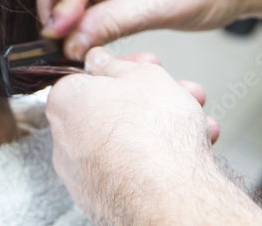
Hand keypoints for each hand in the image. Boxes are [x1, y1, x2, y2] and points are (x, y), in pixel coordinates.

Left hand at [46, 49, 261, 225]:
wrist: (169, 198)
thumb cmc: (151, 135)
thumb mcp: (142, 75)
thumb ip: (118, 64)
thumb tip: (100, 60)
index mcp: (65, 103)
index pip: (88, 78)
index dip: (123, 68)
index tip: (145, 68)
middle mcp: (65, 141)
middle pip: (111, 110)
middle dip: (151, 99)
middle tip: (178, 94)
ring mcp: (84, 175)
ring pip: (127, 142)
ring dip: (164, 128)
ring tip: (196, 124)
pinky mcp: (106, 201)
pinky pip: (134, 172)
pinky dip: (160, 161)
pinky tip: (191, 154)